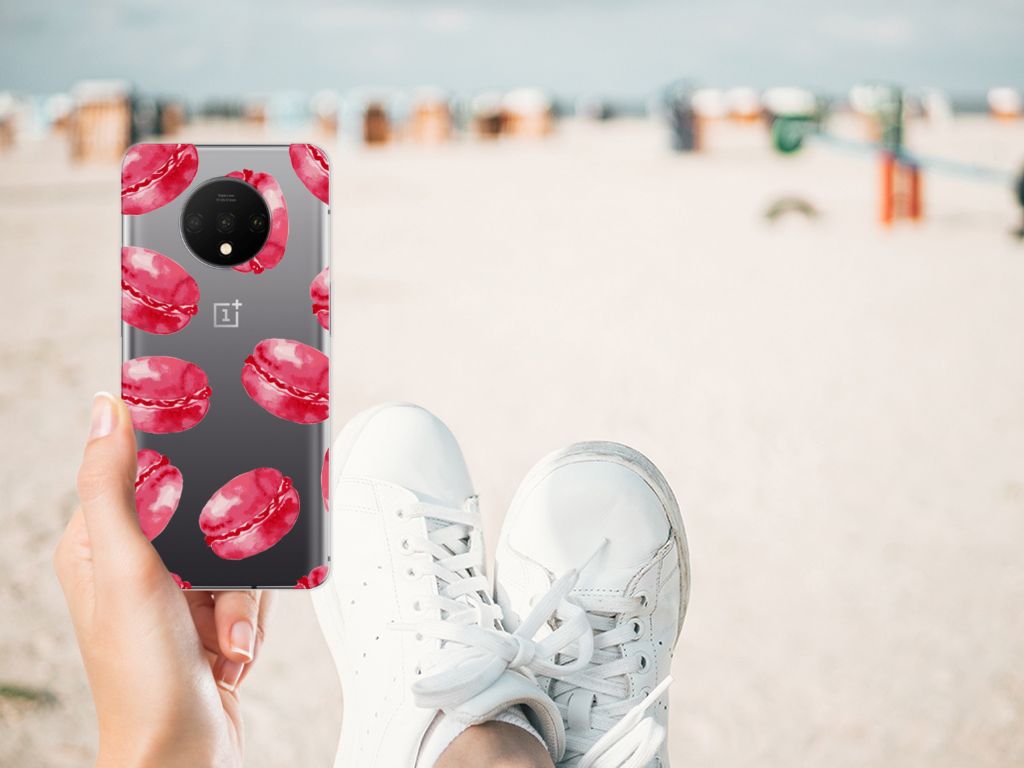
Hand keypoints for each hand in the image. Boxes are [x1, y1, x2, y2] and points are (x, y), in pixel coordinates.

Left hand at [54, 393, 272, 767]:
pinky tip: (232, 648)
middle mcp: (134, 566)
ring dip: (239, 598)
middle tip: (218, 582)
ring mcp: (173, 594)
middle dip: (226, 554)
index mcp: (97, 544)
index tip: (211, 463)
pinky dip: (249, 618)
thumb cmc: (143, 678)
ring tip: (223, 635)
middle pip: (204, 514)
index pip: (144, 474)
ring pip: (234, 553)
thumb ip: (113, 486)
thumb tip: (106, 409)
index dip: (181, 470)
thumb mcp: (127, 568)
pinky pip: (249, 589)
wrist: (184, 754)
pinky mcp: (207, 618)